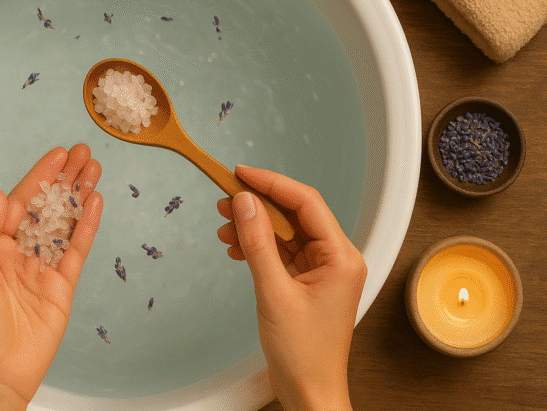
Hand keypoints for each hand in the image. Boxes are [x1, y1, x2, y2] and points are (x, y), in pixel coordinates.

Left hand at [0, 144, 102, 409]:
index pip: (22, 203)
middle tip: (84, 154)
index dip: (40, 177)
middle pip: (48, 207)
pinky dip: (87, 225)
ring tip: (94, 170)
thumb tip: (2, 196)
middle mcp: (20, 253)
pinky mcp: (63, 286)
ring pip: (66, 223)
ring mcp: (43, 268)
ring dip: (80, 195)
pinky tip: (95, 203)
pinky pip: (77, 249)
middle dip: (65, 179)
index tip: (58, 156)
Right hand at [216, 165, 365, 410]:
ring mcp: (320, 269)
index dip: (272, 183)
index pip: (306, 203)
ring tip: (223, 225)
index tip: (241, 174)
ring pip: (284, 231)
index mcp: (340, 256)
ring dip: (254, 226)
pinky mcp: (305, 280)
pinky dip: (257, 246)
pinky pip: (280, 251)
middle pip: (294, 214)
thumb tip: (245, 202)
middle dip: (258, 204)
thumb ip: (258, 244)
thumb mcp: (274, 293)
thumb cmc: (304, 353)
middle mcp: (335, 258)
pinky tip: (235, 246)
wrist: (308, 391)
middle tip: (224, 198)